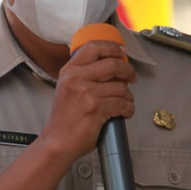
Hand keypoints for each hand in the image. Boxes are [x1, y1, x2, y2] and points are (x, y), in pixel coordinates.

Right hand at [42, 41, 135, 159]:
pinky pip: (122, 104)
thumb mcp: (67, 88)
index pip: (93, 47)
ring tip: (125, 102)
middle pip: (113, 64)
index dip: (112, 48)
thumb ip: (83, 75)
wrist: (58, 141)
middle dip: (128, 71)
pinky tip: (124, 113)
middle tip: (132, 77)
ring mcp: (86, 93)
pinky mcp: (96, 108)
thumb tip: (112, 67)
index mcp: (69, 71)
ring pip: (121, 87)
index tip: (122, 53)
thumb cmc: (64, 120)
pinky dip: (128, 109)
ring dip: (128, 96)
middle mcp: (76, 78)